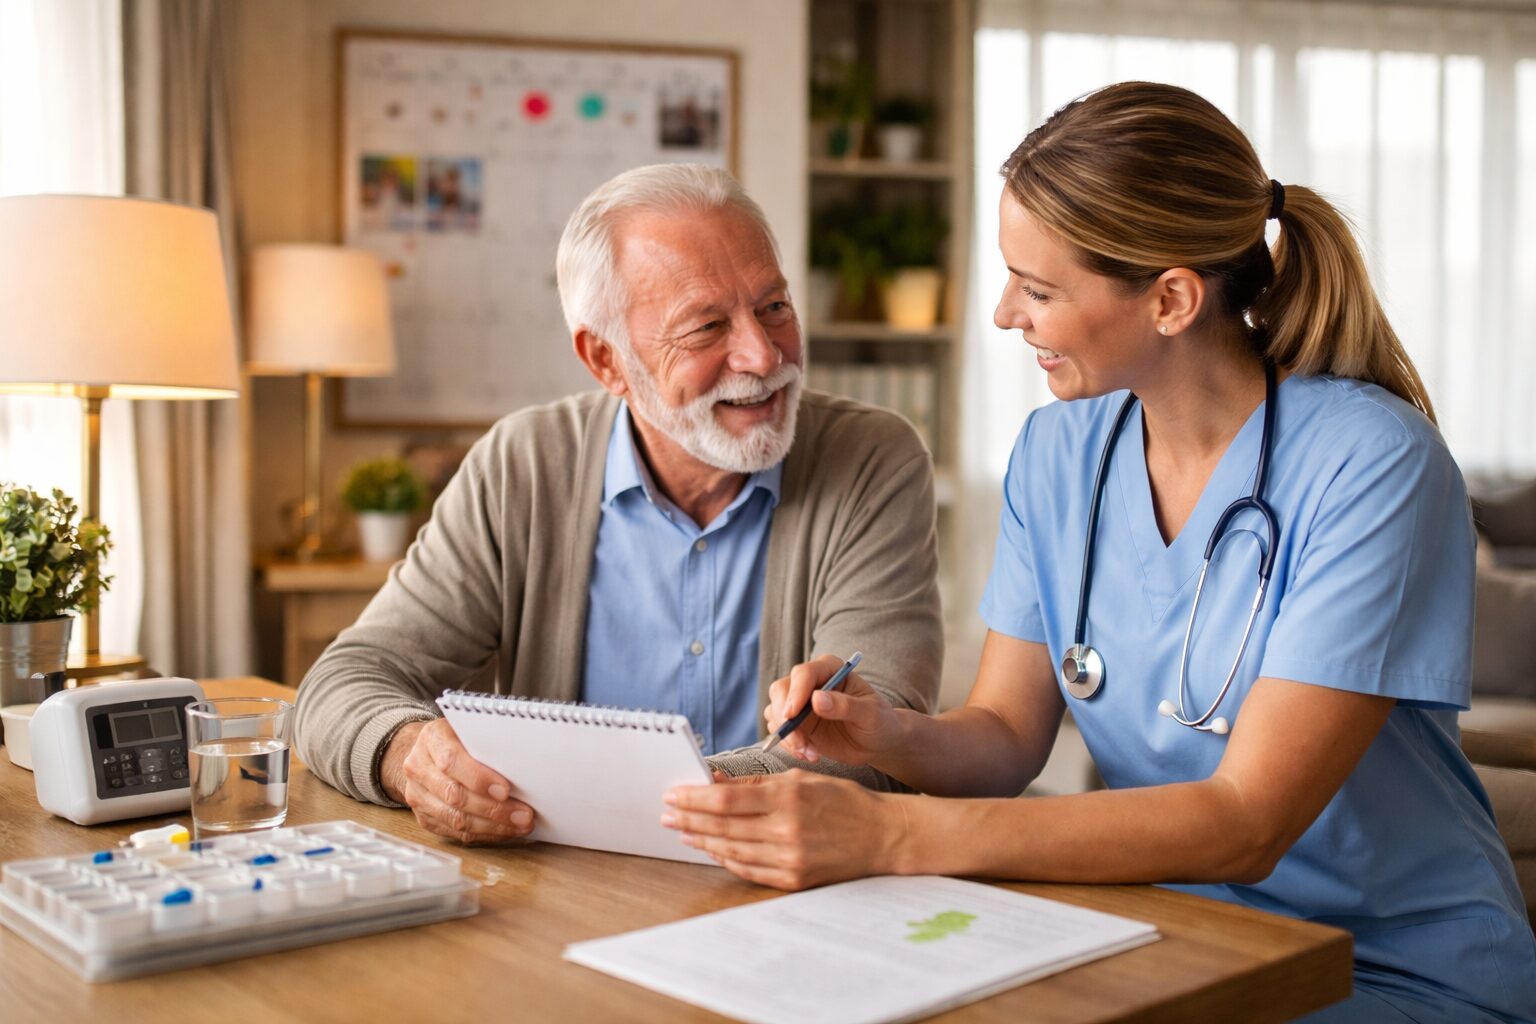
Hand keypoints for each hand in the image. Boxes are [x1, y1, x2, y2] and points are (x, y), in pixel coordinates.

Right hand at [380, 719, 534, 843]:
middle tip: (524, 815)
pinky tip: (504, 831)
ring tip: (519, 825)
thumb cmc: (457, 738)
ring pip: (455, 819)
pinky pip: (454, 832)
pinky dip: (483, 834)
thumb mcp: (469, 728)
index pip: (451, 761)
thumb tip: (523, 761)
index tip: (506, 790)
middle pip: (455, 795)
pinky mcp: (423, 817)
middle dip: (494, 809)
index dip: (479, 778)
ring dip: (492, 826)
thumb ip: (488, 741)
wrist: (425, 751)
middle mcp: (419, 767)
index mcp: (432, 738)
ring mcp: (417, 795)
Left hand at [661, 770, 903, 890]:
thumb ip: (757, 781)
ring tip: (681, 830)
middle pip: (723, 826)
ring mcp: (789, 859)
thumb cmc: (843, 801)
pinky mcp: (793, 880)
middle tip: (666, 812)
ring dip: (701, 840)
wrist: (882, 836)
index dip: (694, 798)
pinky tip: (712, 849)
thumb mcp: (802, 779)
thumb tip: (716, 779)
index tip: (673, 793)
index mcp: (787, 798)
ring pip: (731, 850)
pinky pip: (748, 870)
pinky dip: (726, 859)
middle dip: (689, 818)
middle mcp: (786, 830)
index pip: (727, 799)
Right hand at [765, 655, 903, 764]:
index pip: (803, 673)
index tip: (793, 715)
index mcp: (829, 668)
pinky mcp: (795, 724)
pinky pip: (779, 731)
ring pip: (774, 711)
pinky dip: (789, 746)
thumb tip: (817, 699)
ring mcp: (800, 703)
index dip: (796, 693)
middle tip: (799, 743)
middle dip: (784, 718)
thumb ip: (846, 705)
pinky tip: (811, 755)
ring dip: (787, 736)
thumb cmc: (879, 721)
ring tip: (810, 754)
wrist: (877, 742)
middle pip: (781, 690)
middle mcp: (810, 682)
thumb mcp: (870, 714)